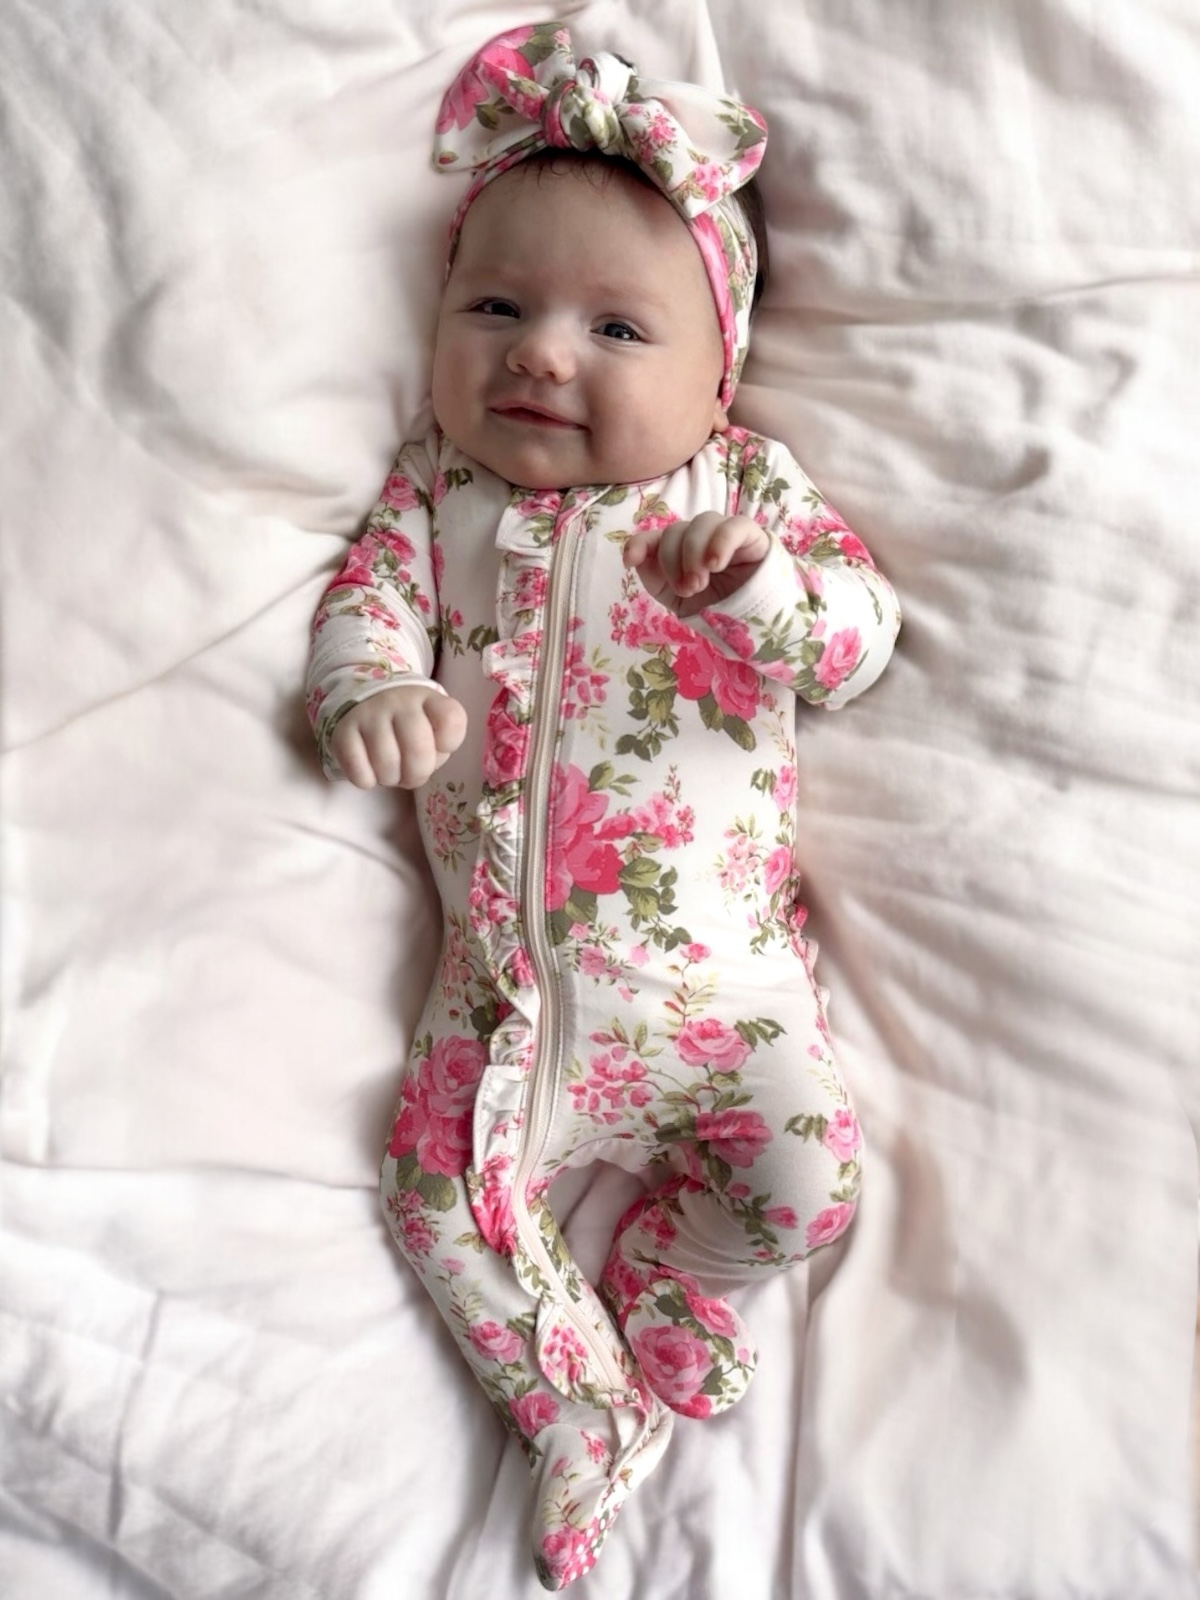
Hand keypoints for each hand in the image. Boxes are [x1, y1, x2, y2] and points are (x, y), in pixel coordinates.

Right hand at [330, 685, 467, 789]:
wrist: (365, 701)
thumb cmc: (408, 724)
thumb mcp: (432, 726)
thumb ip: (440, 744)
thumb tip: (422, 765)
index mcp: (428, 698)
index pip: (451, 720)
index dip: (448, 744)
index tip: (439, 746)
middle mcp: (399, 701)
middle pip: (419, 751)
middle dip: (417, 774)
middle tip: (410, 774)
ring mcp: (369, 714)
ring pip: (387, 765)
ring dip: (390, 778)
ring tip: (389, 769)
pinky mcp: (343, 731)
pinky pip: (359, 771)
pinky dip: (366, 780)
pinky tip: (369, 770)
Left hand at [622, 512, 769, 616]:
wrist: (755, 618)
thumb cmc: (716, 606)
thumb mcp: (678, 601)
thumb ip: (656, 579)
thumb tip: (638, 560)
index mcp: (677, 550)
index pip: (652, 537)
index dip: (639, 544)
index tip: (631, 561)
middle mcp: (698, 536)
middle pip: (675, 532)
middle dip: (674, 562)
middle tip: (687, 589)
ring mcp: (723, 532)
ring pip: (701, 523)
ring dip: (694, 554)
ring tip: (700, 583)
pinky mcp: (750, 534)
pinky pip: (734, 526)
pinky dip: (721, 542)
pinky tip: (716, 564)